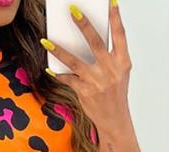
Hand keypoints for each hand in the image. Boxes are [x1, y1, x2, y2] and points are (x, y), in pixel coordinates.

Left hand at [42, 3, 131, 131]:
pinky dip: (57, 74)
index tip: (111, 1)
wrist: (115, 121)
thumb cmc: (114, 93)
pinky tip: (49, 69)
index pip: (120, 36)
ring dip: (59, 50)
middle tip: (72, 9)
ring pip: (75, 61)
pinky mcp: (86, 92)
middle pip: (96, 43)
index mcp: (122, 63)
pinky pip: (68, 79)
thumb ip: (107, 56)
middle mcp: (111, 71)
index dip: (116, 17)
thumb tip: (83, 38)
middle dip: (84, 25)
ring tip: (46, 40)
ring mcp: (98, 82)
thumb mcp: (118, 73)